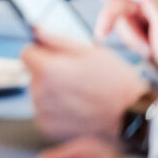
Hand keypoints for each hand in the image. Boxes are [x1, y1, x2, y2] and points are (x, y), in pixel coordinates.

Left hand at [21, 29, 146, 140]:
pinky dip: (56, 110)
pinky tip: (77, 109)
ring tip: (80, 95)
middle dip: (48, 73)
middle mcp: (40, 92)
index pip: (26, 53)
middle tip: (76, 78)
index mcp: (47, 69)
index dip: (41, 52)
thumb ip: (56, 40)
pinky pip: (44, 112)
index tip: (56, 57)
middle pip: (33, 74)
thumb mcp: (89, 51)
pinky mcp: (48, 128)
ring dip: (52, 92)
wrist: (131, 117)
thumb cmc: (115, 82)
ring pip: (38, 93)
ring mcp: (43, 112)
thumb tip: (35, 29)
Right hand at [95, 0, 157, 73]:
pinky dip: (130, 38)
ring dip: (128, 35)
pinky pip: (124, 26)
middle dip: (114, 19)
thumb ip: (157, 5)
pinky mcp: (141, 22)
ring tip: (145, 50)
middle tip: (102, 33)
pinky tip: (144, 48)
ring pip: (121, 15)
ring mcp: (147, 11)